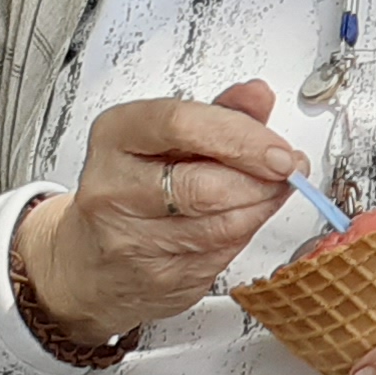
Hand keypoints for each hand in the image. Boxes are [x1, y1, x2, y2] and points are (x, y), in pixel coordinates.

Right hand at [18, 80, 308, 343]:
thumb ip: (218, 114)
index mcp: (116, 136)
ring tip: (271, 191)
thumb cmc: (131, 188)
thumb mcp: (165, 139)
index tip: (278, 148)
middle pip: (204, 184)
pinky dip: (245, 234)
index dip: (242, 136)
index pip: (181, 125)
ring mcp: (131, 239)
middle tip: (287, 170)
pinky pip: (221, 255)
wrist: (88, 262)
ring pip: (220, 225)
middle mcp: (114, 188)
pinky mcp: (156, 278)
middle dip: (260, 179)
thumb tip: (257, 96)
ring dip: (261, 207)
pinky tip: (243, 219)